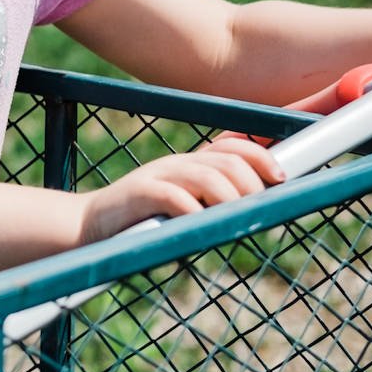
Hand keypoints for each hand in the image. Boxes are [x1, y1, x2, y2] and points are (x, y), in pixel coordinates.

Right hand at [80, 137, 284, 243]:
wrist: (88, 225)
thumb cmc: (141, 219)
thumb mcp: (181, 204)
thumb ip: (210, 201)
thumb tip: (255, 209)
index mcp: (190, 163)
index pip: (233, 145)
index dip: (262, 156)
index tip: (282, 178)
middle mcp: (177, 163)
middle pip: (227, 159)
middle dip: (252, 182)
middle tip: (259, 207)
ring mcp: (157, 176)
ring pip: (206, 175)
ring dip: (229, 197)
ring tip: (236, 217)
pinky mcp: (139, 194)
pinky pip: (171, 195)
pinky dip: (191, 209)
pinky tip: (200, 223)